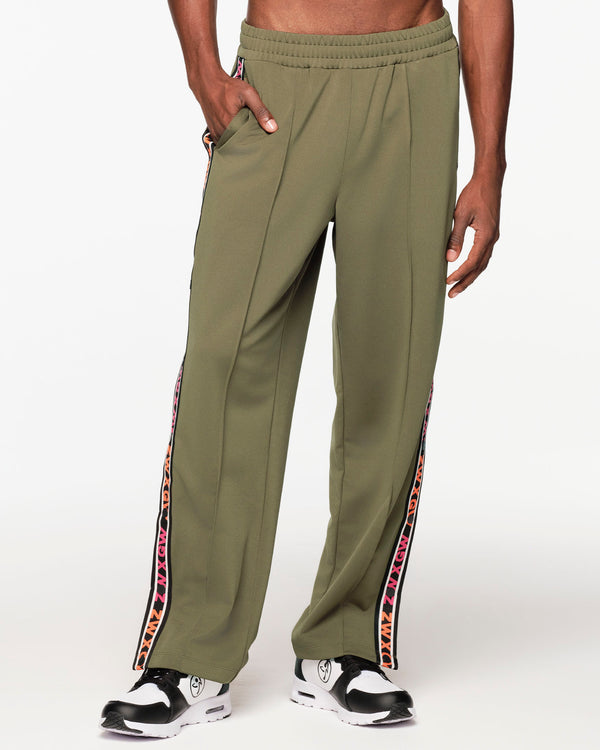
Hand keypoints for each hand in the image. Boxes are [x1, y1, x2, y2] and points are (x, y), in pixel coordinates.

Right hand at [191, 70, 277, 143]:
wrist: (207, 82)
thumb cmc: (227, 87)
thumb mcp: (248, 94)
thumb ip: (261, 111)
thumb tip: (273, 128)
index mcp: (230, 126)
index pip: (248, 143)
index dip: (257, 142)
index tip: (265, 141)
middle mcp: (222, 133)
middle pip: (240, 146)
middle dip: (250, 143)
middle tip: (259, 139)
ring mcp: (216, 134)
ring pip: (232, 145)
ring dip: (241, 142)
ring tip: (250, 136)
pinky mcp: (213, 134)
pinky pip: (226, 142)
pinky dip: (233, 140)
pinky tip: (239, 133)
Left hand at [445, 168, 502, 297]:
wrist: (490, 179)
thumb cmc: (475, 193)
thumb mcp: (461, 215)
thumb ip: (455, 237)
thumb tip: (450, 258)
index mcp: (486, 236)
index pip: (472, 262)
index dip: (459, 274)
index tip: (447, 282)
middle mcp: (492, 239)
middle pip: (479, 268)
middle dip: (465, 282)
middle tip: (452, 294)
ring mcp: (493, 236)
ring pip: (482, 263)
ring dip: (470, 276)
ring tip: (457, 286)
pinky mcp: (490, 232)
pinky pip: (483, 255)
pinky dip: (475, 265)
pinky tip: (466, 269)